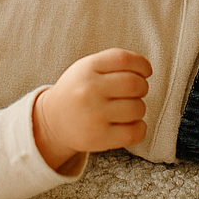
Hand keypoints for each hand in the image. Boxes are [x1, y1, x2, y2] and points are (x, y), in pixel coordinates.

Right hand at [33, 49, 150, 172]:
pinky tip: (130, 124)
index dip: (142, 64)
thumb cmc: (78, 91)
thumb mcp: (86, 67)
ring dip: (139, 108)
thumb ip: (113, 63)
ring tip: (127, 108)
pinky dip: (140, 128)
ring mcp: (94, 116)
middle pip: (135, 84)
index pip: (123, 59)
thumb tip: (146, 69)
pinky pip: (135, 132)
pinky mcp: (99, 138)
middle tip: (134, 92)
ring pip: (138, 108)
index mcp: (87, 68)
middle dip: (142, 87)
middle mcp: (89, 90)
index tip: (145, 71)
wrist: (52, 121)